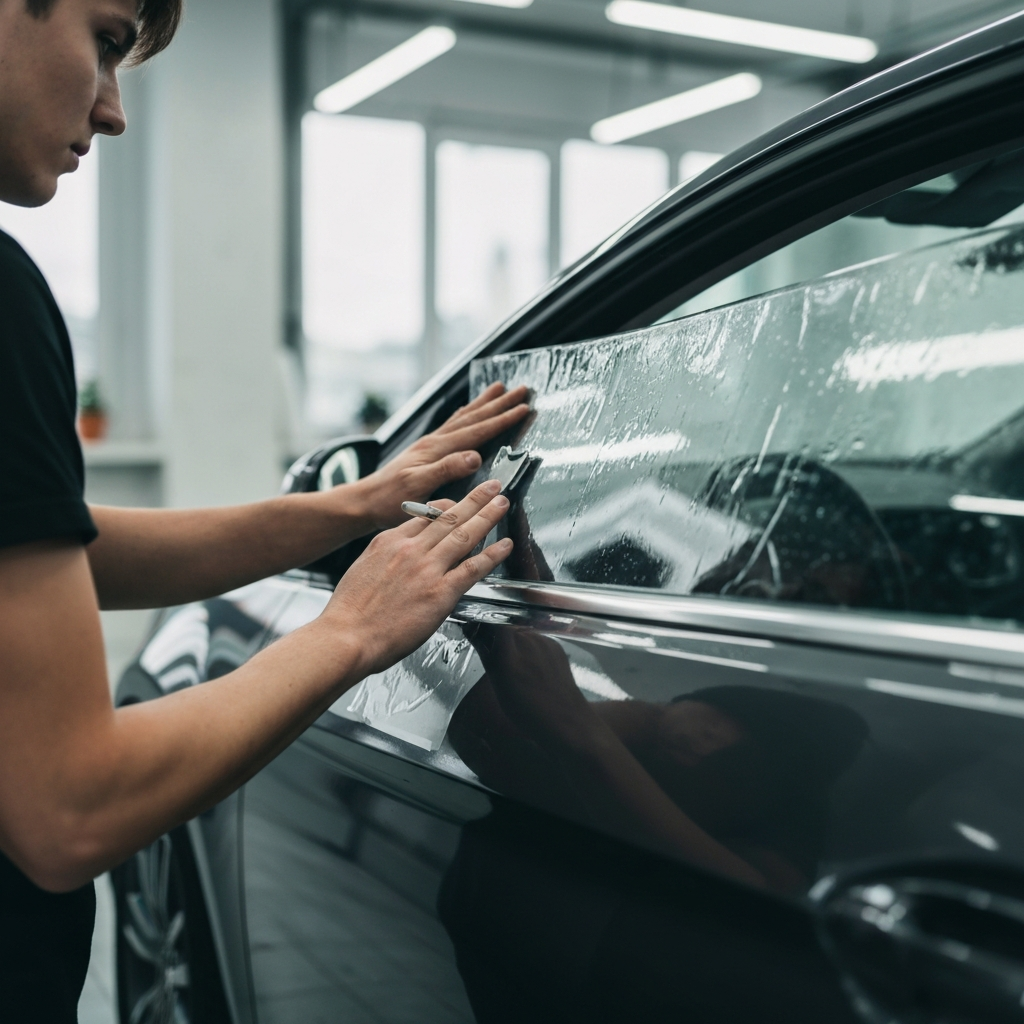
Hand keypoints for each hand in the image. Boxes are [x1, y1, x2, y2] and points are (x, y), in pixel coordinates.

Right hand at [323, 479, 513, 677]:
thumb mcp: (361, 570)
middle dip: (475, 498)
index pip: (424, 516)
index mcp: (389, 542)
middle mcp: (410, 549)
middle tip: (492, 486)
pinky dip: (492, 554)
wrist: (345, 636)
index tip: (460, 501)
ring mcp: (427, 569)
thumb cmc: (349, 613)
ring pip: (464, 534)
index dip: (448, 505)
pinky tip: (505, 545)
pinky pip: (473, 567)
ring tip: (503, 503)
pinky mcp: (440, 592)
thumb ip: (384, 559)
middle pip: (449, 516)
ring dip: (488, 516)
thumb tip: (397, 560)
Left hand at [352, 383, 529, 529]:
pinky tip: (468, 411)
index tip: (523, 409)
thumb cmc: (389, 500)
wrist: (364, 502)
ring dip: (484, 403)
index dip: (502, 420)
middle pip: (473, 417)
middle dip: (499, 404)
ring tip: (499, 388)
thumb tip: (474, 456)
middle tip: (522, 389)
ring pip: (463, 417)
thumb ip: (445, 469)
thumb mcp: (417, 487)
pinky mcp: (426, 451)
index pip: (476, 431)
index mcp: (436, 449)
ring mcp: (430, 444)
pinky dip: (465, 414)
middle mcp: (434, 442)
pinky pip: (452, 426)